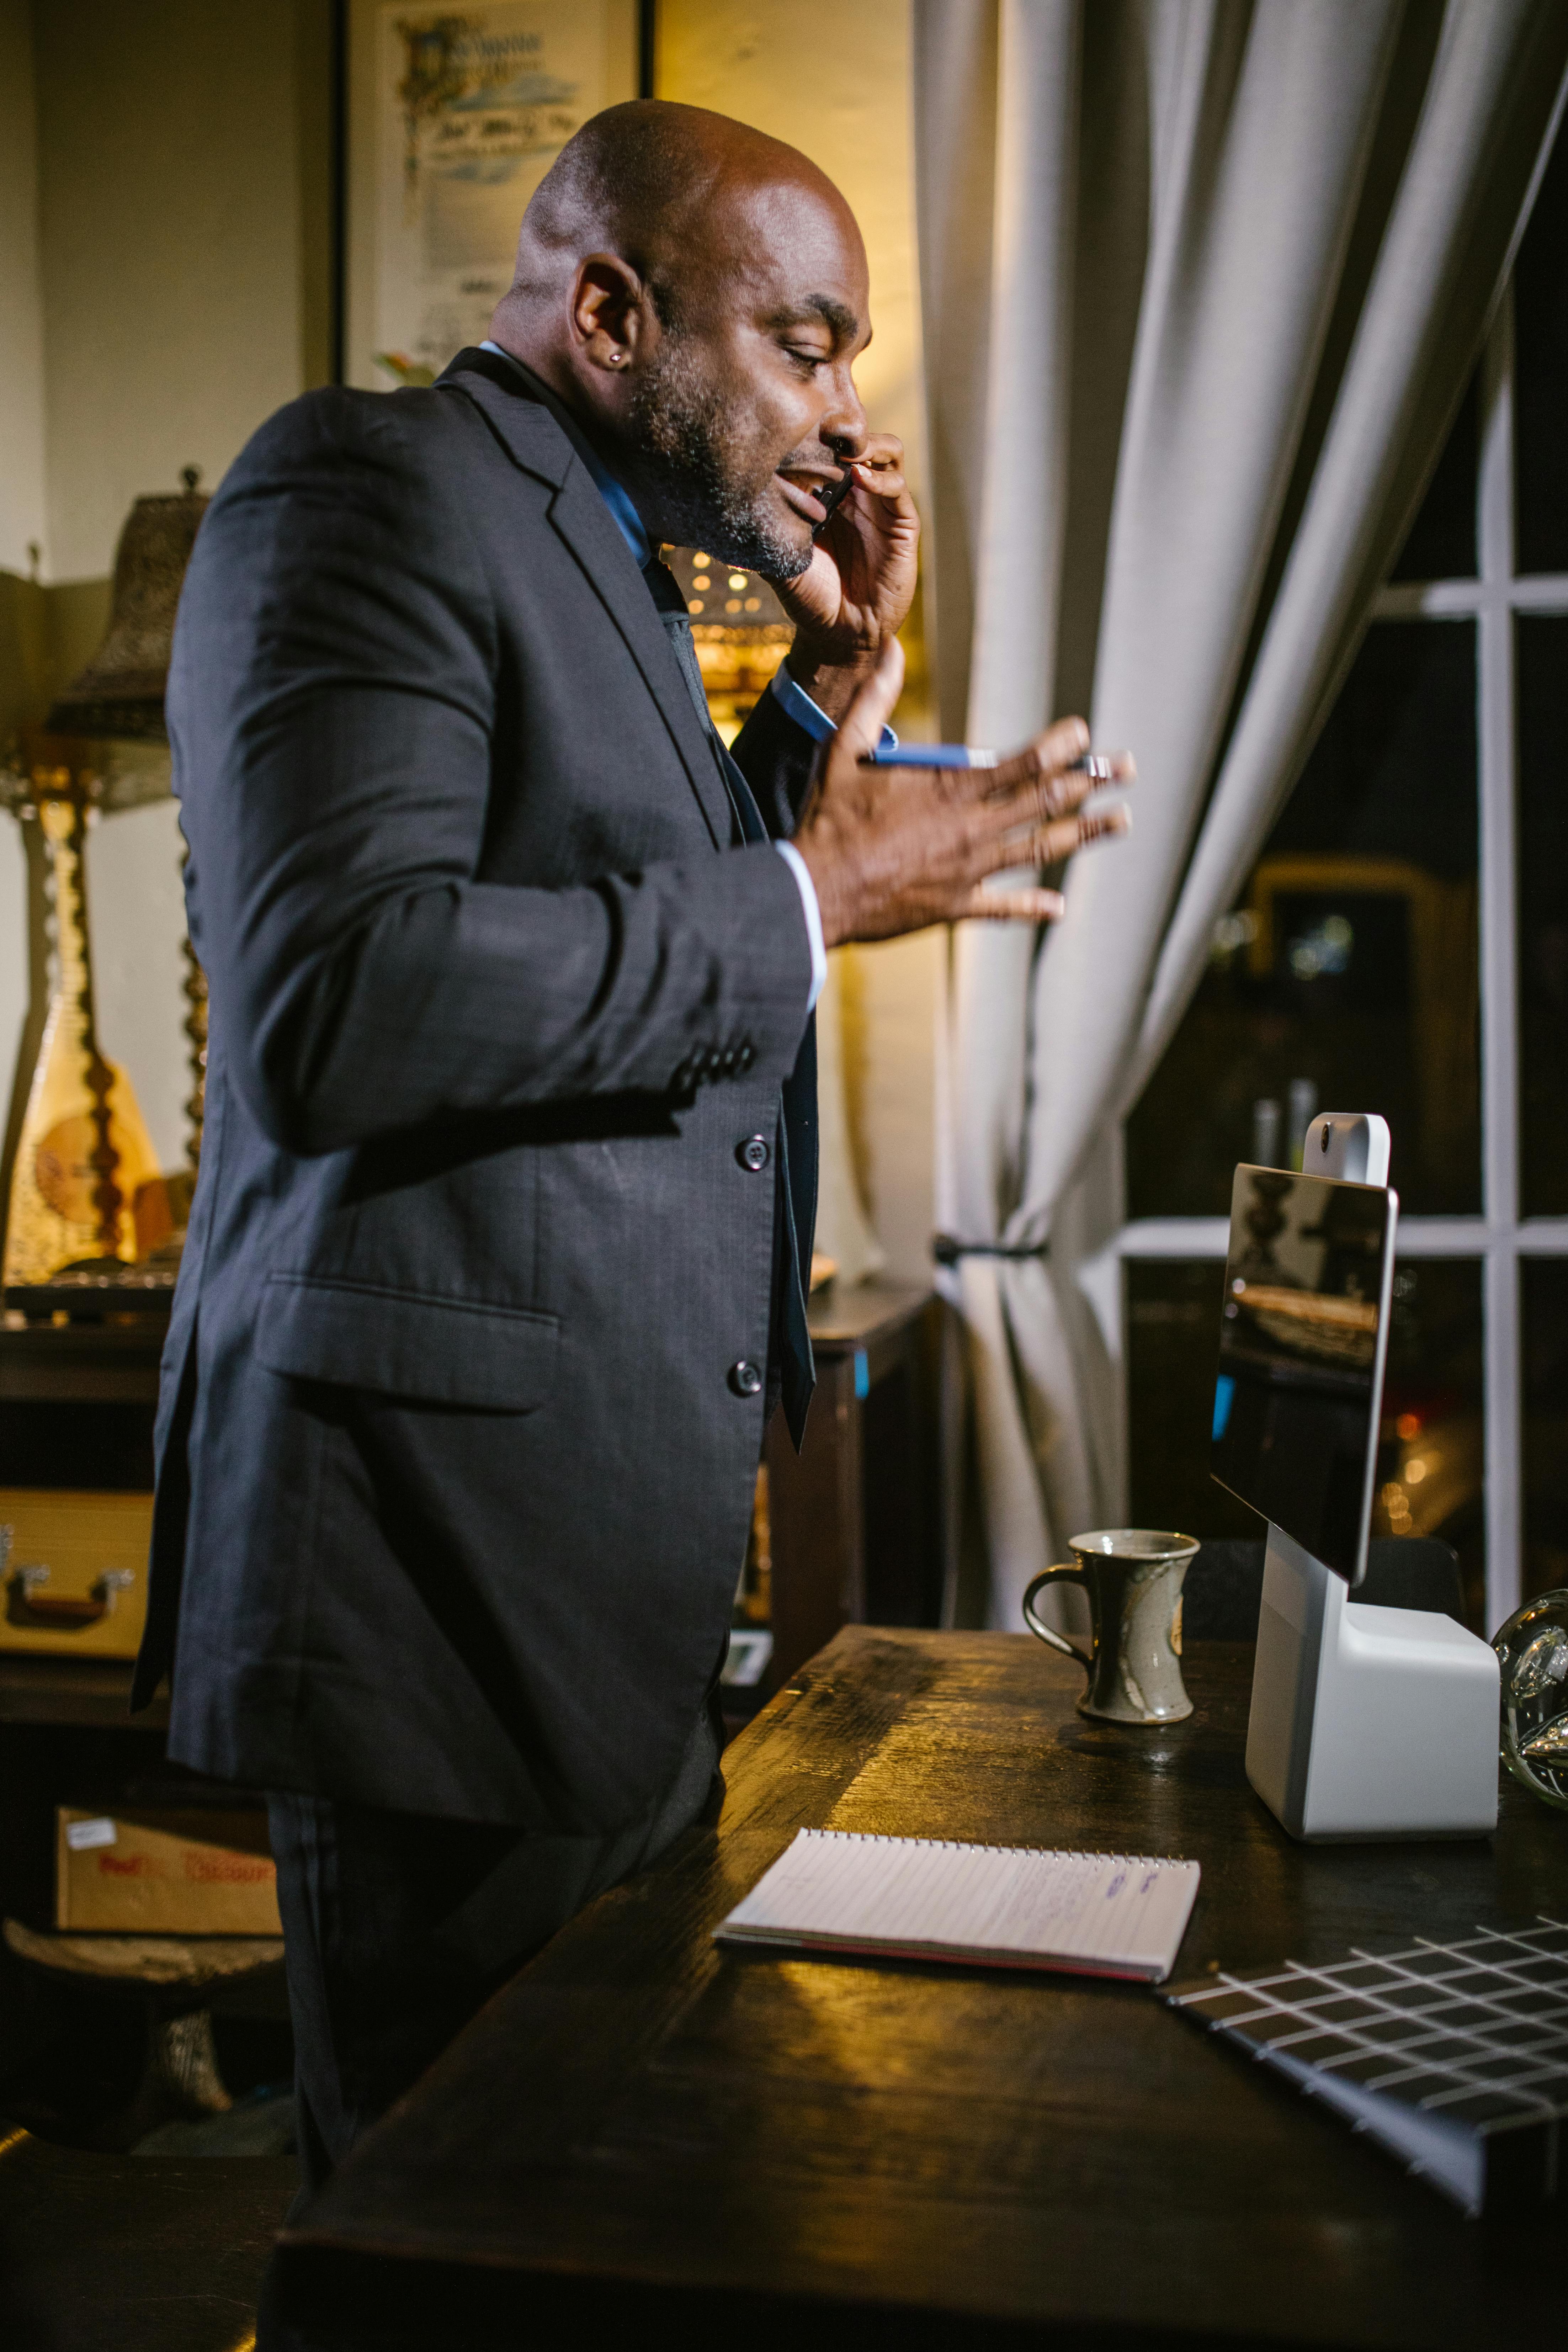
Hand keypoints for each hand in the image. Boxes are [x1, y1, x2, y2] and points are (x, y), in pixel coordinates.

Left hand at [772, 434, 918, 720]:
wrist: (841, 635)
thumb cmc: (811, 599)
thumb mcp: (780, 561)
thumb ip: (765, 532)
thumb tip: (729, 505)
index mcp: (828, 495)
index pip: (828, 447)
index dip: (816, 432)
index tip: (795, 428)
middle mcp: (857, 493)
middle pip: (860, 438)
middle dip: (844, 427)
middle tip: (823, 428)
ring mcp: (881, 505)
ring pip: (886, 451)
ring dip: (867, 444)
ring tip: (845, 451)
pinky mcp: (902, 523)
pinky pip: (897, 486)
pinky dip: (880, 476)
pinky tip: (859, 478)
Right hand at [792, 640, 1133, 947]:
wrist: (815, 891)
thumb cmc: (828, 819)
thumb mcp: (844, 751)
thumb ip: (874, 701)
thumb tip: (892, 651)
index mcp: (950, 791)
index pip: (1021, 764)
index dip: (1060, 748)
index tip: (1085, 734)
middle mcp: (971, 830)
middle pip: (1045, 803)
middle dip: (1092, 783)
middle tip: (1128, 769)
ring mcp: (969, 871)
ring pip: (1040, 849)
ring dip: (1086, 834)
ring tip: (1122, 821)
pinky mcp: (955, 906)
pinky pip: (1003, 907)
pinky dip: (1033, 906)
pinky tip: (1060, 906)